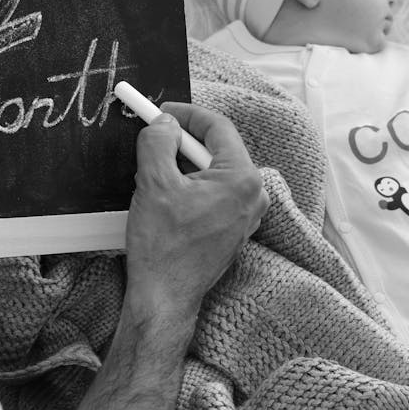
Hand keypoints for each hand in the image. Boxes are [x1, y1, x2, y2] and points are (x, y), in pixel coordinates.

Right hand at [124, 104, 268, 320]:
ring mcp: (247, 215)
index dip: (186, 114)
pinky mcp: (234, 230)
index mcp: (243, 179)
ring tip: (156, 172)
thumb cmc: (164, 247)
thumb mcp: (154, 183)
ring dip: (185, 166)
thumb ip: (158, 141)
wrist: (165, 297)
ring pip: (214, 173)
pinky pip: (215, 195)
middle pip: (217, 149)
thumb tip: (164, 124)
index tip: (161, 112)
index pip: (218, 127)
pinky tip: (168, 196)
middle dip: (183, 141)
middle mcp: (254, 196)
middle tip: (154, 137)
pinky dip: (192, 187)